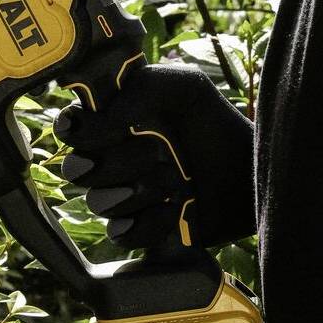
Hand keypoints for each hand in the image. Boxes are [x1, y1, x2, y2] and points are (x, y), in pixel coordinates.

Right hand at [54, 60, 254, 252]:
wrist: (253, 174)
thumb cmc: (218, 125)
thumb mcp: (186, 87)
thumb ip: (141, 88)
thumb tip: (100, 119)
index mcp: (113, 122)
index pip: (69, 129)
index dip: (80, 132)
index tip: (109, 129)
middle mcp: (112, 159)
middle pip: (77, 169)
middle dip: (119, 162)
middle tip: (160, 153)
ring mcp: (125, 197)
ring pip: (97, 202)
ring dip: (139, 192)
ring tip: (176, 184)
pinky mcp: (141, 231)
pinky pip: (121, 235)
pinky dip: (149, 225)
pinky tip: (177, 213)